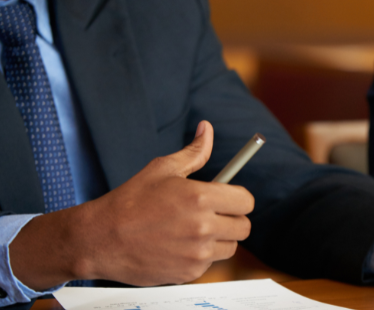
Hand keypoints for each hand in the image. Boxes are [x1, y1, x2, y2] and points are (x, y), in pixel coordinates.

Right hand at [10, 121, 254, 289]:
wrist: (99, 239)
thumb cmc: (130, 201)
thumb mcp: (162, 169)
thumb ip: (194, 152)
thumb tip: (207, 129)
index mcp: (201, 197)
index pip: (246, 201)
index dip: (238, 199)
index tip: (228, 198)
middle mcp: (203, 227)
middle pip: (243, 227)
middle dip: (231, 219)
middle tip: (211, 215)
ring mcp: (197, 254)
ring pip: (229, 247)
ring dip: (218, 240)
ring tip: (191, 230)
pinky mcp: (188, 274)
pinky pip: (209, 264)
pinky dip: (199, 257)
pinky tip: (177, 246)